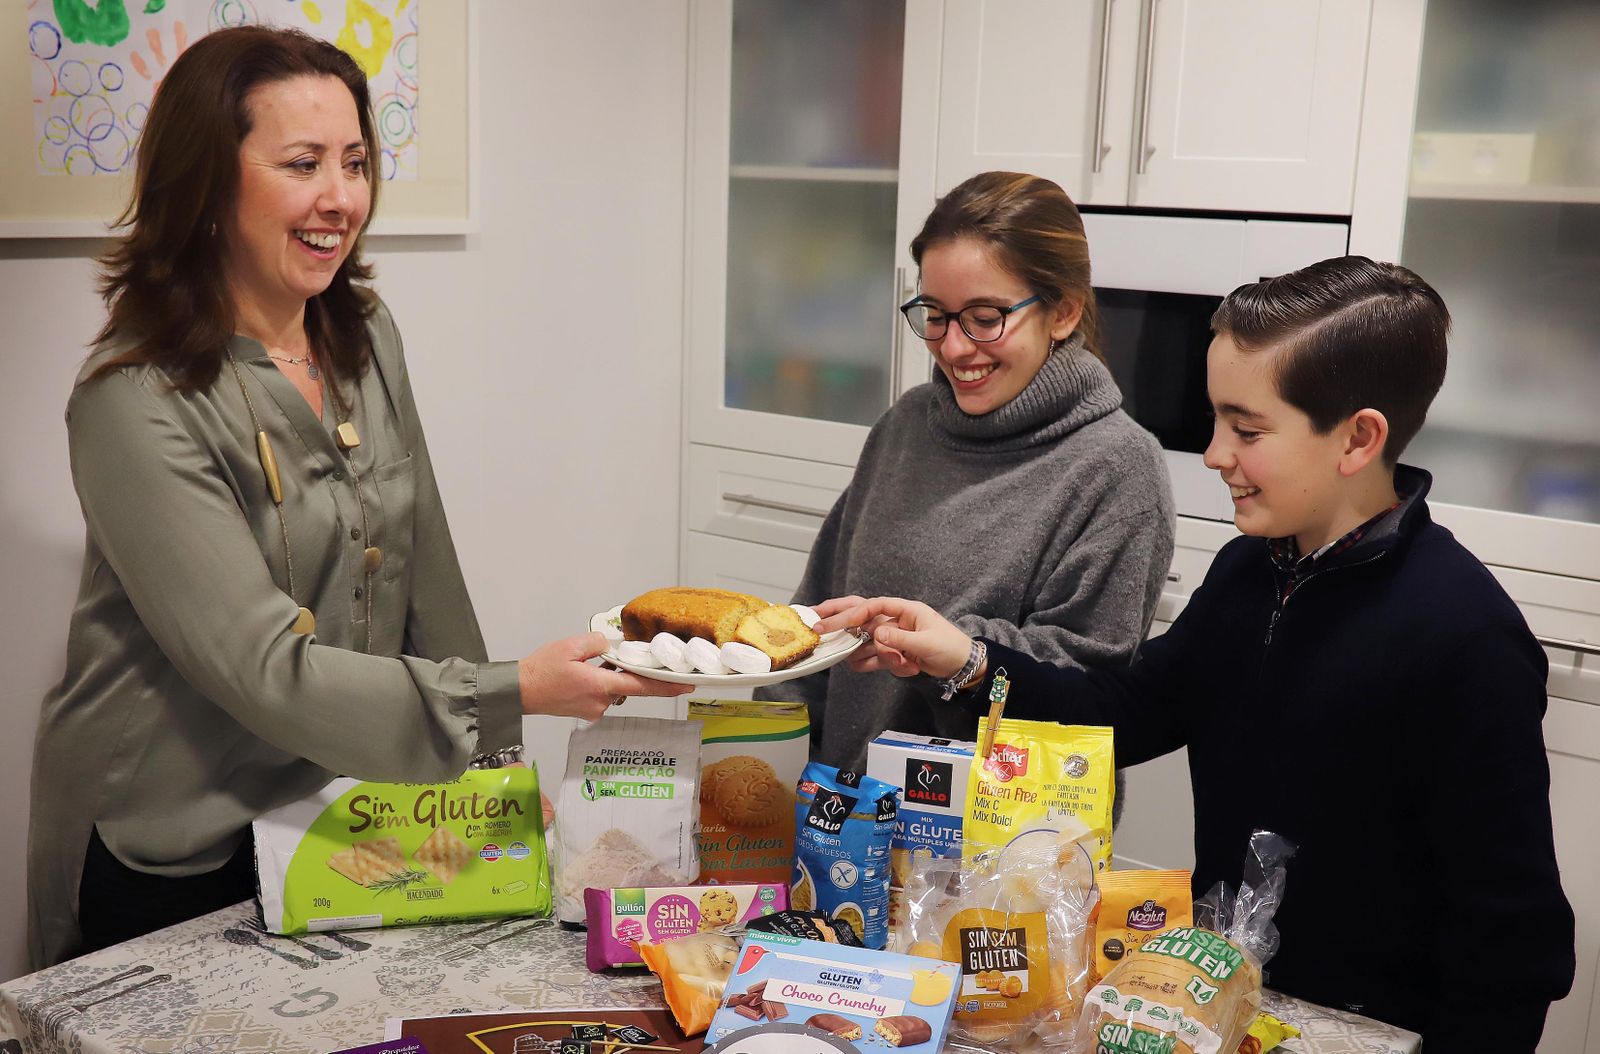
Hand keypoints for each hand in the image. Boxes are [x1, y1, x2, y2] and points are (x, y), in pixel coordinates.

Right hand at [518, 632, 691, 721]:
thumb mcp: (570, 646)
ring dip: (613, 675)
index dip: (666, 686)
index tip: (686, 686)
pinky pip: (602, 693)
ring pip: (614, 688)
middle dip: (635, 673)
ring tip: (593, 661)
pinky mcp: (585, 711)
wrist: (518, 692)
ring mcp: (593, 709)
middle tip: (647, 663)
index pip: (642, 687)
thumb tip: (610, 646)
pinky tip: (586, 671)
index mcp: (600, 685)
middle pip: (629, 686)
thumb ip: (597, 643)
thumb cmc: (540, 670)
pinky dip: (601, 681)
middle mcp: (601, 702)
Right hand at [813, 596, 974, 680]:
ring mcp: (892, 637)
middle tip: (815, 621)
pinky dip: (874, 664)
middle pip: (860, 615)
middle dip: (838, 618)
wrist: (963, 666)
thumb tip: (877, 634)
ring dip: (865, 652)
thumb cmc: (950, 647)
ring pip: (865, 641)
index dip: (855, 613)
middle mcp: (894, 621)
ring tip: (878, 658)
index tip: (839, 622)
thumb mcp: (927, 643)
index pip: (873, 606)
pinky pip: (874, 657)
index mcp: (905, 610)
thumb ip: (900, 640)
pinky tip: (884, 667)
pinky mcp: (892, 653)